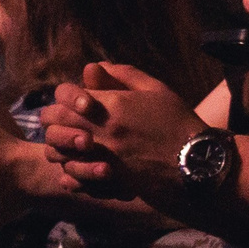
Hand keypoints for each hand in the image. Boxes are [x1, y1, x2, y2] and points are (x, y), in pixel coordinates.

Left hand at [41, 63, 206, 200]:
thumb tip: (96, 67)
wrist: (195, 164)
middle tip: (66, 120)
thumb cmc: (178, 123)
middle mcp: (100, 131)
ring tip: (72, 144)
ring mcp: (100, 158)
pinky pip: (71, 177)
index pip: (64, 94)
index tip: (78, 99)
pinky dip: (70, 172)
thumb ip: (124, 74)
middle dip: (54, 118)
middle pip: (52, 120)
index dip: (65, 94)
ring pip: (55, 151)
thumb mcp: (156, 90)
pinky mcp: (105, 181)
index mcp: (110, 105)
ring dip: (58, 146)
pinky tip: (81, 167)